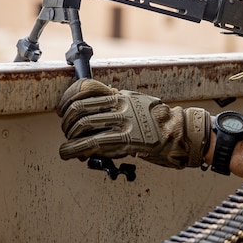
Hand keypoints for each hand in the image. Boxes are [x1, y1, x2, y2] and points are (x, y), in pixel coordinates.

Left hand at [56, 79, 209, 168]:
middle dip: (66, 122)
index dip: (67, 98)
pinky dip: (72, 150)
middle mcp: (119, 105)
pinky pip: (90, 143)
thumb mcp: (136, 103)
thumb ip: (115, 104)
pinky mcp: (124, 140)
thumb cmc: (159, 122)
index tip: (63, 109)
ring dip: (69, 137)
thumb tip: (93, 112)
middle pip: (79, 108)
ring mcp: (122, 121)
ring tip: (69, 144)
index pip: (85, 87)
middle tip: (67, 131)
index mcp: (120, 95)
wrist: (179, 133)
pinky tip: (68, 154)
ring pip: (81, 125)